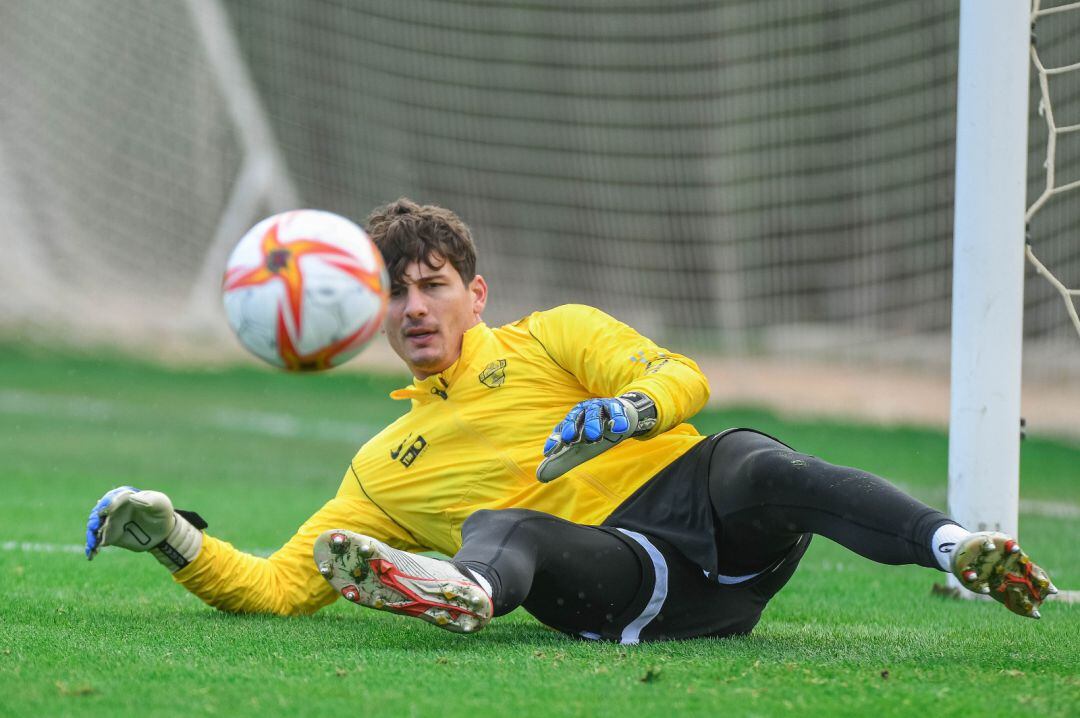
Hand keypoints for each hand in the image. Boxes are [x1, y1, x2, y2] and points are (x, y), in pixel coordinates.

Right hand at [85, 486, 202, 571]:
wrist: (162, 532)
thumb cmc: (162, 513)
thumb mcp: (161, 505)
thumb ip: (150, 500)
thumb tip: (132, 498)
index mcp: (124, 496)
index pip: (112, 497)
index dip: (107, 503)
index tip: (106, 511)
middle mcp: (113, 508)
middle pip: (98, 511)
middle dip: (94, 519)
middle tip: (96, 527)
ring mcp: (109, 521)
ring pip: (94, 526)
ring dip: (91, 534)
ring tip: (93, 544)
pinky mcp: (109, 535)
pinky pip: (96, 540)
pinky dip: (91, 546)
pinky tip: (91, 554)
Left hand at [537, 393, 654, 482]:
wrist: (623, 418)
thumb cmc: (596, 435)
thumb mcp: (580, 449)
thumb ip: (562, 462)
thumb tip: (540, 477)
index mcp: (572, 420)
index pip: (560, 429)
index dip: (555, 440)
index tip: (548, 452)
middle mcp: (583, 412)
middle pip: (575, 417)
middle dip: (572, 427)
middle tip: (570, 439)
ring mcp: (600, 408)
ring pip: (594, 413)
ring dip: (593, 424)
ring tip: (594, 437)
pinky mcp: (617, 407)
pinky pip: (617, 413)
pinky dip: (618, 420)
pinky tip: (618, 429)